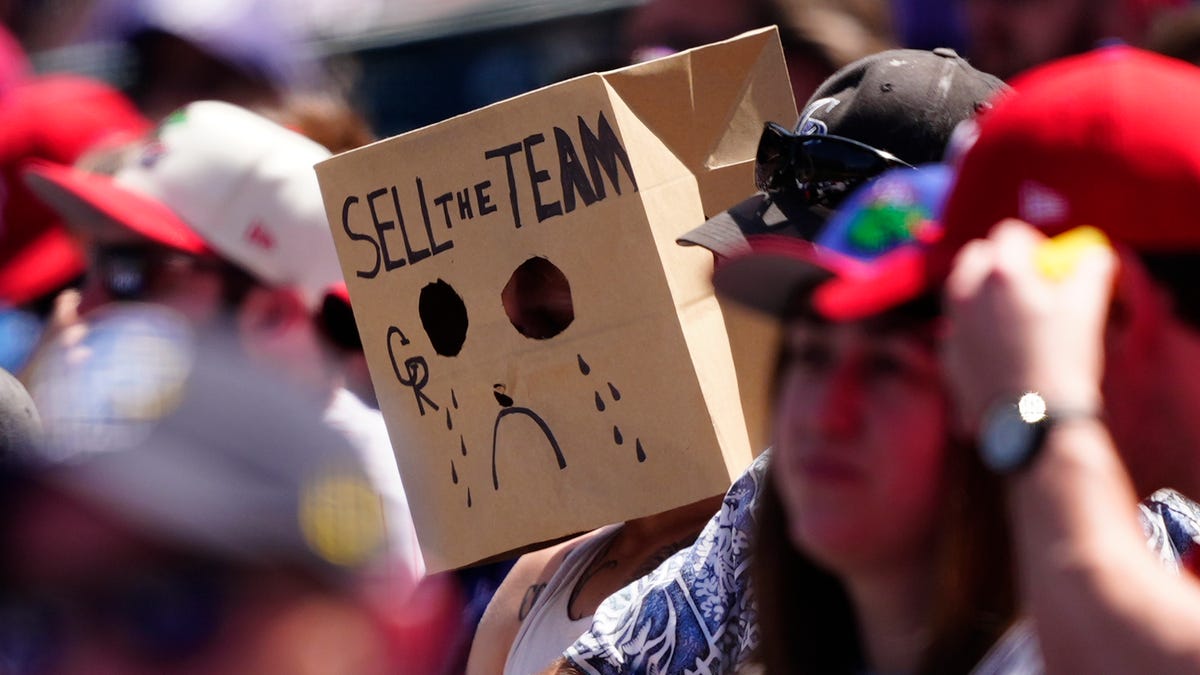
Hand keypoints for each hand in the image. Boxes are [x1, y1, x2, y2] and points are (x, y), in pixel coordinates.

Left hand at [941, 220, 1116, 431]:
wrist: (1034, 422)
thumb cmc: (1063, 361)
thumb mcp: (1088, 306)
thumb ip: (1090, 268)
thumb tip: (1091, 255)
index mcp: (1000, 273)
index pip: (1008, 233)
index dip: (1033, 242)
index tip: (1049, 262)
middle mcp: (966, 293)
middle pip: (976, 256)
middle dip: (1001, 261)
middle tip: (1031, 284)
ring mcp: (952, 325)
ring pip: (960, 289)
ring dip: (983, 291)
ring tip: (1015, 314)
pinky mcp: (947, 355)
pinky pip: (958, 327)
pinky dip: (975, 327)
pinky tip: (1002, 348)